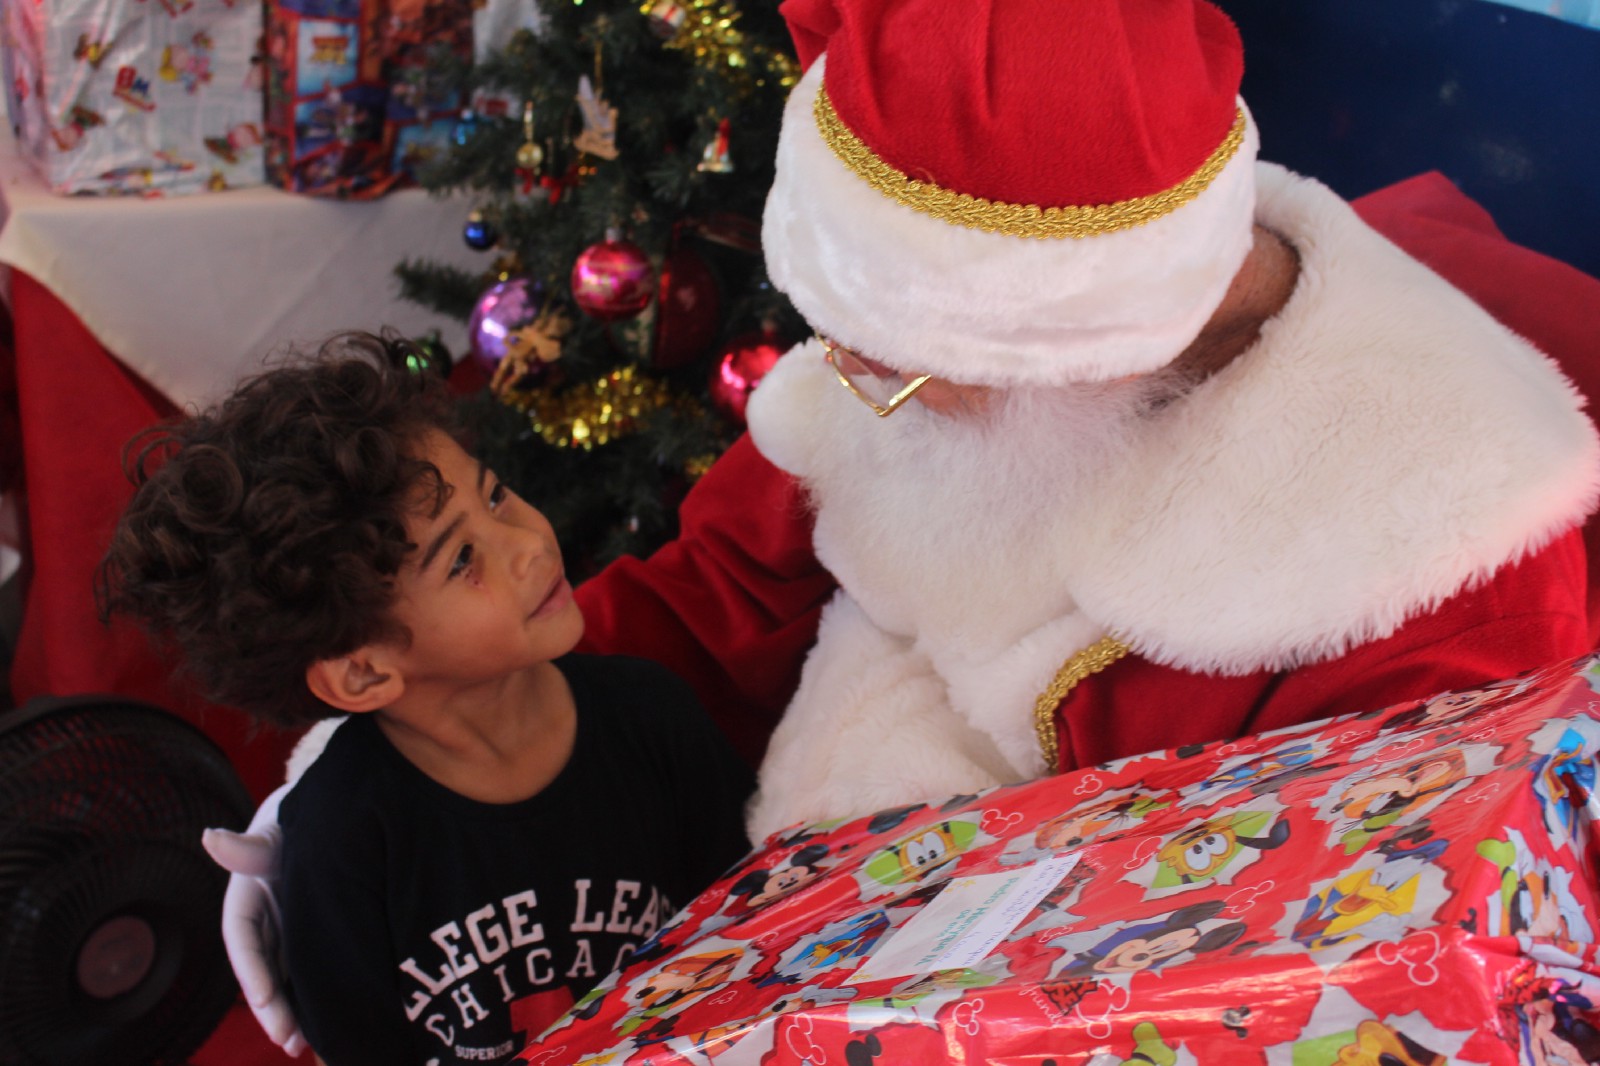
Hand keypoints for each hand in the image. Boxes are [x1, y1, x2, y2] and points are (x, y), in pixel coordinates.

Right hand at [202, 783, 305, 1056]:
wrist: (331, 813)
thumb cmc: (297, 817)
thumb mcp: (275, 827)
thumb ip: (250, 843)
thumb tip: (211, 838)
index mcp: (245, 897)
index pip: (242, 940)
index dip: (253, 972)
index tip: (264, 1000)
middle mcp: (262, 921)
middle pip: (262, 971)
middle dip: (272, 1008)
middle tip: (289, 1039)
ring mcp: (287, 932)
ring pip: (284, 979)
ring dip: (290, 1013)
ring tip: (303, 1045)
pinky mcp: (311, 937)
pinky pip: (308, 971)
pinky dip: (312, 998)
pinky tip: (325, 1026)